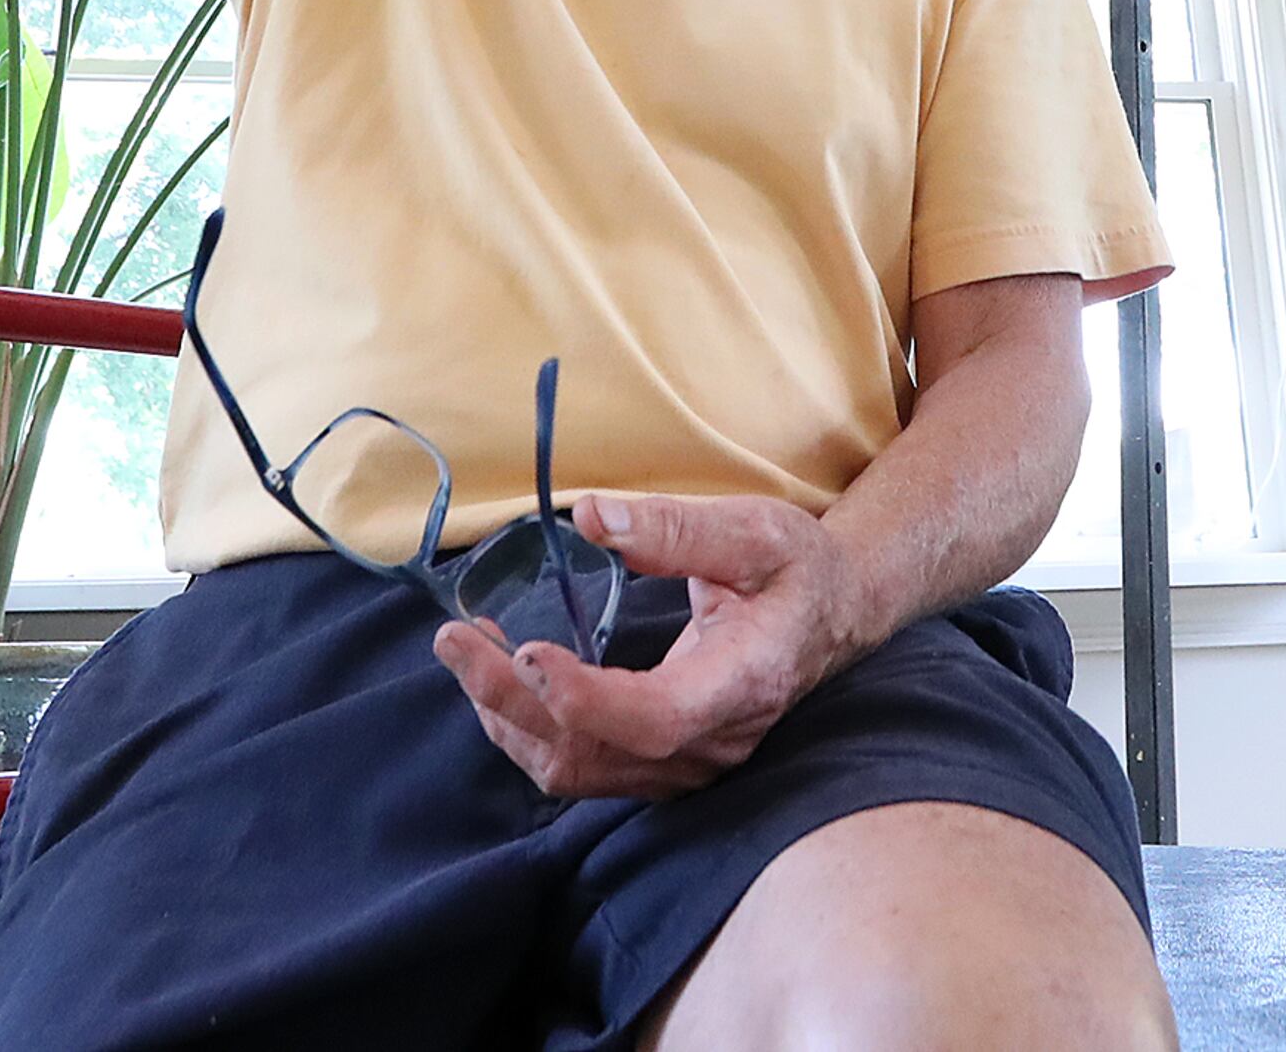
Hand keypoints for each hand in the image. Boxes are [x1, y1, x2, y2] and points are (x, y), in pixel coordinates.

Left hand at [431, 491, 864, 800]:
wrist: (832, 617)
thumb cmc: (797, 568)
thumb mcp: (757, 530)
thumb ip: (676, 527)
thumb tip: (590, 517)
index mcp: (743, 680)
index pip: (656, 719)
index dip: (586, 700)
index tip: (525, 652)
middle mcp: (711, 741)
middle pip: (593, 751)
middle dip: (510, 698)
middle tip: (453, 637)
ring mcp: (684, 763)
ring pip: (575, 769)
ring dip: (507, 716)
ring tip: (463, 649)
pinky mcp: (659, 763)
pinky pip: (579, 765)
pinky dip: (527, 725)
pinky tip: (501, 673)